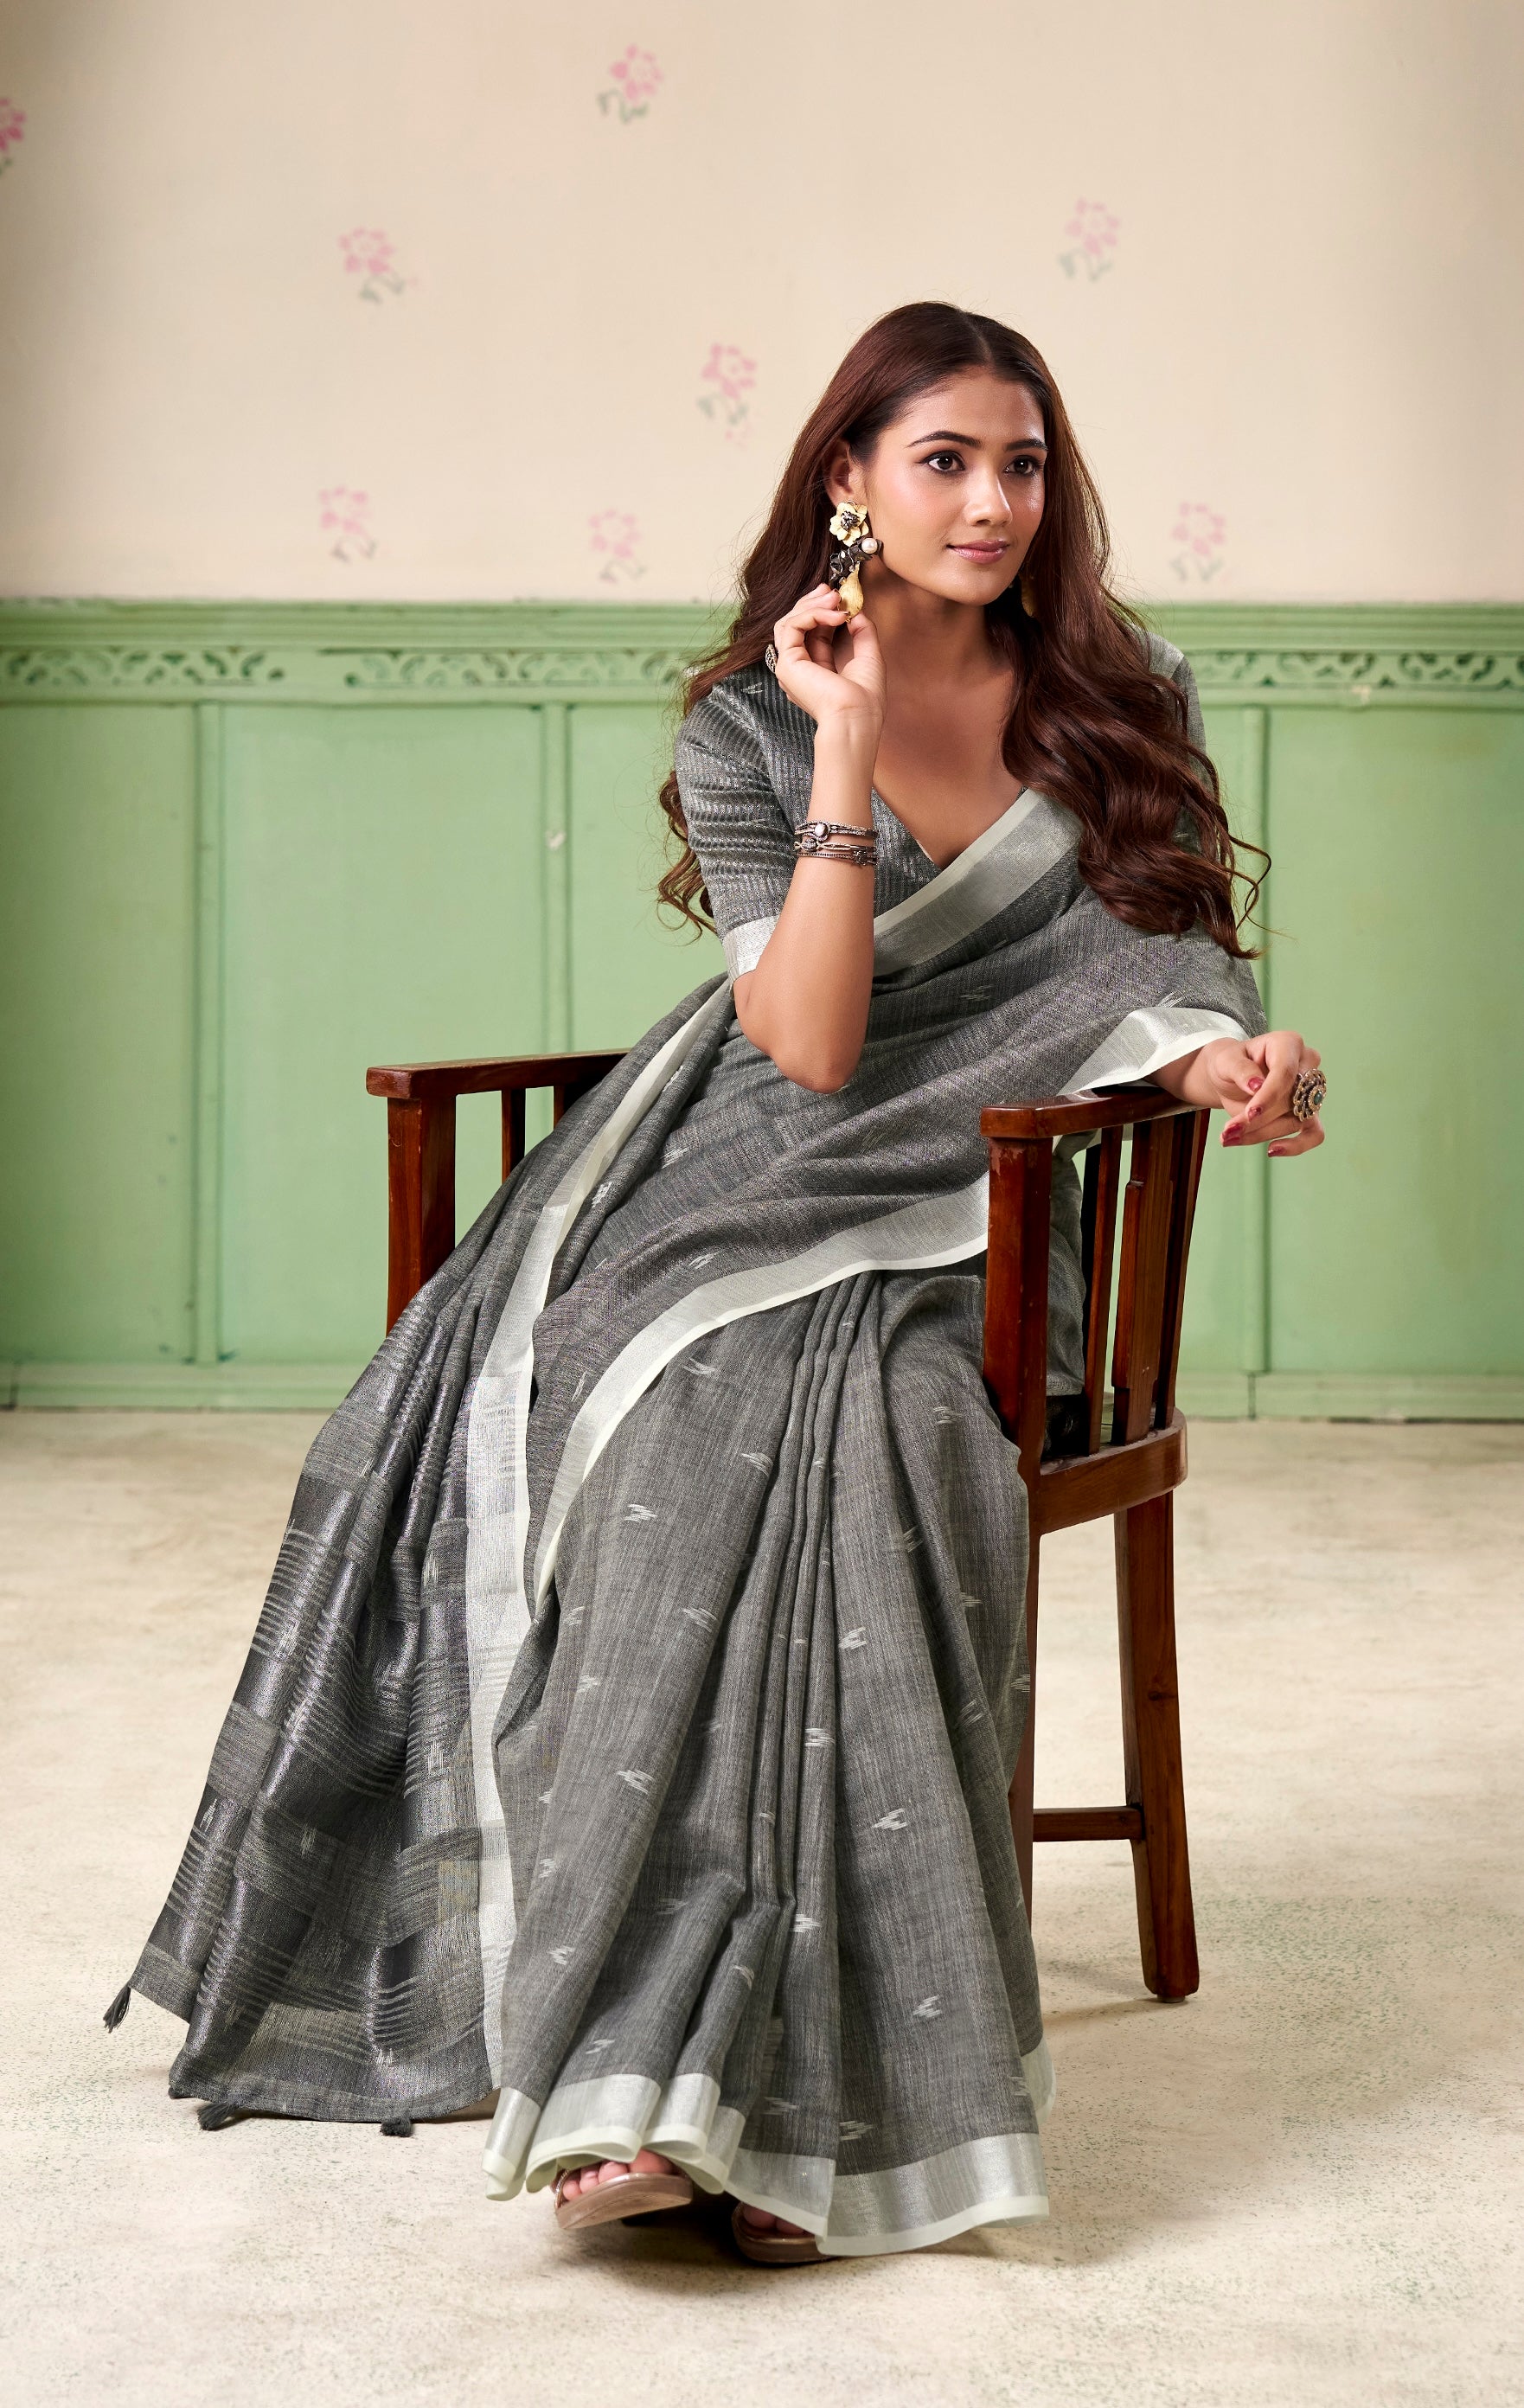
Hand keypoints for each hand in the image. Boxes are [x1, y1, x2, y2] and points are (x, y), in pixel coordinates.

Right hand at [770, 584, 884, 739]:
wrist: (856, 718)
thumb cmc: (865, 699)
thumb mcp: (869, 657)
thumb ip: (862, 633)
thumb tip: (857, 612)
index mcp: (814, 670)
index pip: (811, 631)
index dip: (822, 609)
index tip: (838, 595)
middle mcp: (798, 668)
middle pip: (795, 624)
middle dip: (813, 602)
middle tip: (832, 590)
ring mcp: (789, 666)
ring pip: (789, 622)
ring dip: (812, 605)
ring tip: (834, 598)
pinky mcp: (787, 663)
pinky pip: (792, 626)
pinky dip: (812, 614)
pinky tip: (834, 615)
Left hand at [1190, 1030, 1324, 1157]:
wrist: (1232, 1077)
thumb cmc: (1231, 1063)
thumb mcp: (1226, 1061)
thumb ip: (1240, 1070)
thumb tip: (1256, 1086)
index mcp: (1288, 1043)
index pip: (1285, 1073)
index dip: (1268, 1096)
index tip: (1249, 1114)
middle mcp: (1306, 1064)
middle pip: (1289, 1100)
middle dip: (1257, 1120)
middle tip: (1227, 1131)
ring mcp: (1310, 1090)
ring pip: (1294, 1120)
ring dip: (1260, 1134)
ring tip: (1229, 1137)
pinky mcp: (1309, 1113)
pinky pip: (1314, 1134)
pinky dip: (1297, 1146)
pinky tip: (1272, 1151)